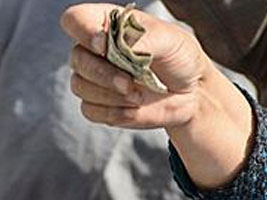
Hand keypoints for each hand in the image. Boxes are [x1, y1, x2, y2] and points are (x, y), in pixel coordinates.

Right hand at [61, 3, 214, 129]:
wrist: (191, 93)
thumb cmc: (179, 58)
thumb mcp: (171, 40)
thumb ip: (144, 39)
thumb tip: (119, 47)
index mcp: (108, 23)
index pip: (75, 19)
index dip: (83, 31)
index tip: (103, 46)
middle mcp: (95, 49)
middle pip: (77, 58)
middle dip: (103, 74)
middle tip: (129, 83)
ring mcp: (94, 78)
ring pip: (81, 86)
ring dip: (111, 96)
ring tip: (139, 96)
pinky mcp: (98, 104)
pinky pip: (89, 110)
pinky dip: (113, 112)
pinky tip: (134, 108)